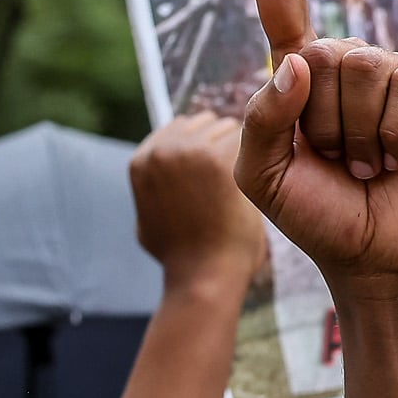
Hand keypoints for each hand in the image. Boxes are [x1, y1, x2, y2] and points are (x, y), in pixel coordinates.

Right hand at [129, 112, 264, 288]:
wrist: (204, 275)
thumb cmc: (182, 256)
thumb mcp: (147, 221)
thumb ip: (153, 190)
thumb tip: (155, 176)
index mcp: (142, 161)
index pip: (181, 128)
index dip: (201, 151)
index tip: (210, 178)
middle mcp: (160, 150)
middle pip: (205, 123)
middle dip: (218, 146)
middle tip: (225, 186)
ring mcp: (187, 150)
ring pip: (228, 128)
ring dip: (238, 152)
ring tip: (235, 190)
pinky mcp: (217, 156)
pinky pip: (248, 138)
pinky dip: (255, 158)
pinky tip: (249, 188)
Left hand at [230, 0, 397, 291]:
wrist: (375, 259)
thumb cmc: (317, 217)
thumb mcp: (261, 177)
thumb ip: (261, 119)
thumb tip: (299, 60)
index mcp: (298, 77)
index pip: (280, 0)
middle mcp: (345, 65)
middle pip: (322, 54)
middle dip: (320, 122)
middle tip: (336, 161)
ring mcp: (391, 75)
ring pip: (362, 71)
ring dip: (357, 134)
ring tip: (366, 164)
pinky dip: (392, 136)